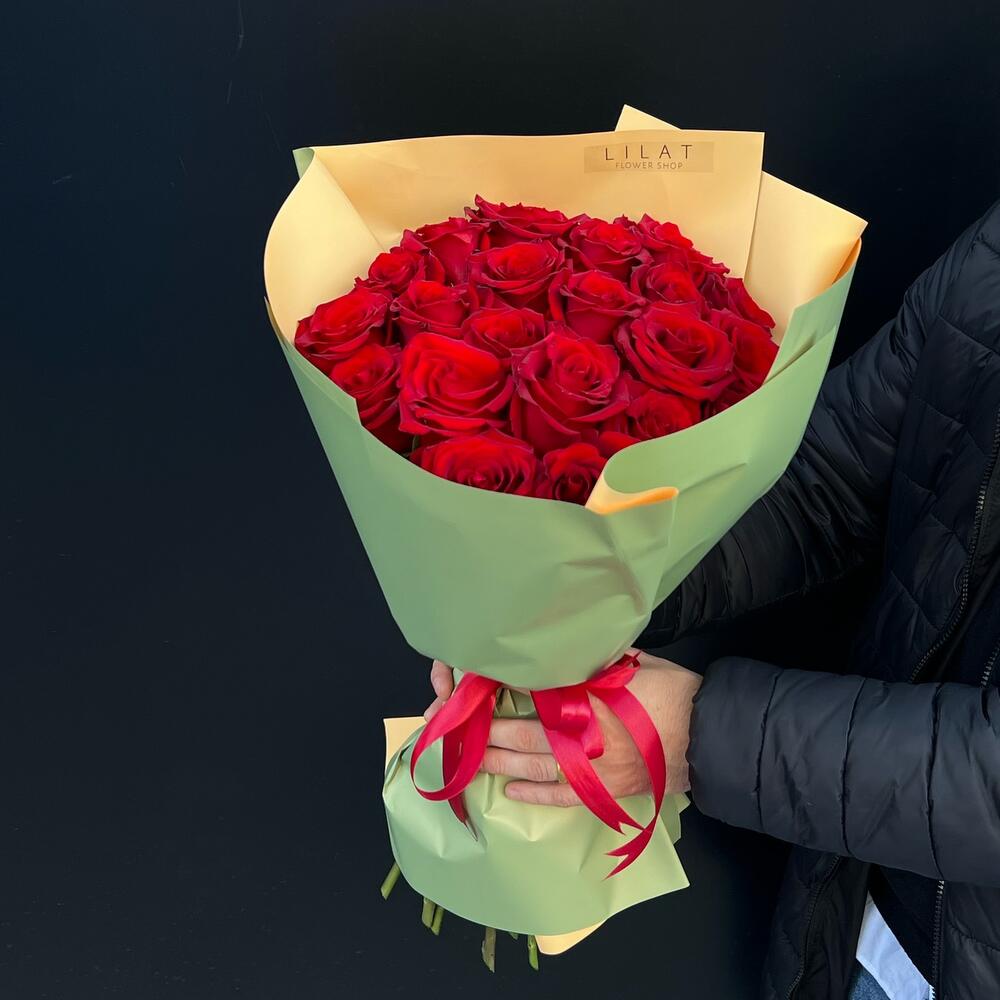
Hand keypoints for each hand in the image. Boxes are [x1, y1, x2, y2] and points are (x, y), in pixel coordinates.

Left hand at [424, 652, 701, 805]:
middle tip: (456, 727)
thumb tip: (571, 646)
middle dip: (489, 729)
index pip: (536, 691)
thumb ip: (598, 659)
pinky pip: (561, 796)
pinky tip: (510, 790)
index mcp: (589, 697)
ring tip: (470, 757)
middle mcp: (584, 733)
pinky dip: (534, 794)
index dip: (504, 689)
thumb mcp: (635, 661)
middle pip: (525, 730)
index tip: (475, 685)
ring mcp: (592, 766)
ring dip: (500, 761)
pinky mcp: (604, 790)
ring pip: (535, 764)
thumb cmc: (673, 692)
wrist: (709, 736)